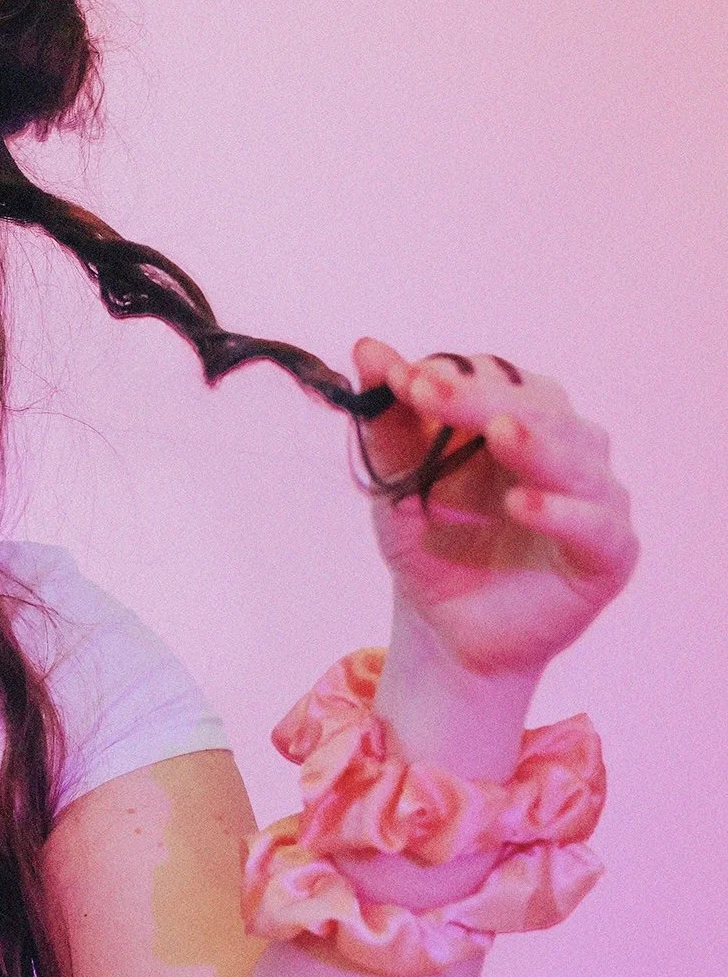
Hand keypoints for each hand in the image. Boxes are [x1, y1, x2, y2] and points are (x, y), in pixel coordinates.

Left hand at [354, 339, 637, 679]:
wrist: (446, 629)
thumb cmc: (432, 544)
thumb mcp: (396, 484)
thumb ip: (387, 421)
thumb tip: (367, 347)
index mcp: (521, 417)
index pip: (496, 378)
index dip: (451, 376)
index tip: (400, 378)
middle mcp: (567, 446)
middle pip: (536, 406)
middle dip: (479, 397)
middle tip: (428, 391)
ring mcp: (595, 496)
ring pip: (576, 455)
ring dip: (534, 442)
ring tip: (497, 433)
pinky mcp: (610, 552)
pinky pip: (596, 524)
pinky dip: (561, 511)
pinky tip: (522, 504)